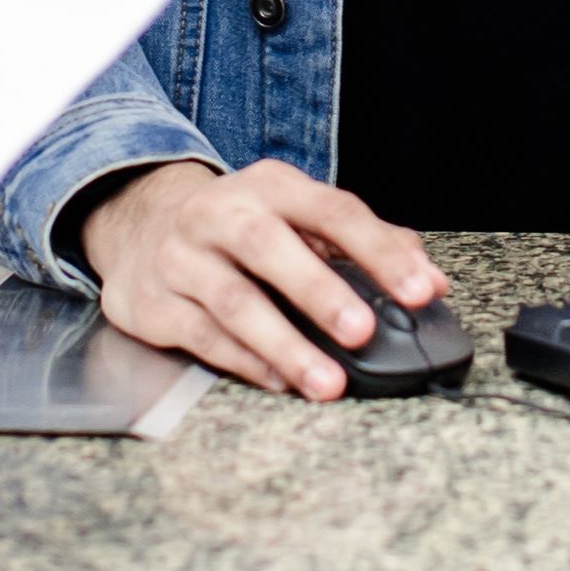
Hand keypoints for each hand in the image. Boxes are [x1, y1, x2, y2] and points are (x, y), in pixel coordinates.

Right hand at [78, 158, 439, 401]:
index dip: (380, 250)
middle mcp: (221, 214)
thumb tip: (431, 282)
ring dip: (285, 346)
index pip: (333, 210)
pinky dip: (246, 363)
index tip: (420, 290)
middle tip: (363, 332)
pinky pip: (203, 337)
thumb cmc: (238, 227)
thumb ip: (367, 244)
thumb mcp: (297, 216)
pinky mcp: (153, 303)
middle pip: (269, 247)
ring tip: (327, 383)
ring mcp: (182, 258)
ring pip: (234, 303)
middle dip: (320, 292)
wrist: (138, 225)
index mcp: (270, 187)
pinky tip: (281, 382)